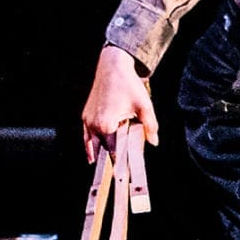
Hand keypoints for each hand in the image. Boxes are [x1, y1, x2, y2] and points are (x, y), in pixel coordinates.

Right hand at [80, 47, 157, 162]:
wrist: (112, 66)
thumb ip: (150, 126)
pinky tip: (92, 153)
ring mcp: (87, 119)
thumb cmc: (127, 84)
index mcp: (106, 124)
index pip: (113, 150)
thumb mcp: (144, 105)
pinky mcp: (85, 114)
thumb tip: (153, 141)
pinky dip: (88, 144)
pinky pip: (86, 134)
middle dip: (110, 157)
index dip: (120, 162)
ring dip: (97, 153)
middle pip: (102, 148)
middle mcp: (93, 124)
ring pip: (90, 143)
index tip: (123, 174)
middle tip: (116, 172)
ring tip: (100, 167)